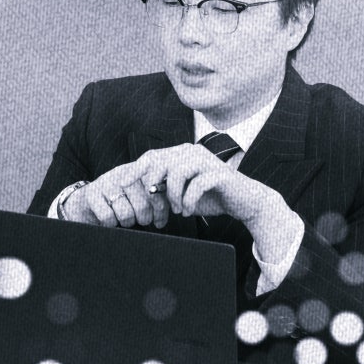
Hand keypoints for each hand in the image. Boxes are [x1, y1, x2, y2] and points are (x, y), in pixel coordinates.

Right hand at [63, 162, 169, 228]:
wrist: (86, 200)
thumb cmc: (120, 200)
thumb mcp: (139, 194)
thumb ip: (156, 198)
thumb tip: (172, 210)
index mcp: (137, 171)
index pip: (155, 189)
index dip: (160, 208)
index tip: (160, 221)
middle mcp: (122, 174)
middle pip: (142, 204)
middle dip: (145, 218)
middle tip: (143, 221)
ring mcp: (106, 183)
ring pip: (126, 213)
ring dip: (128, 222)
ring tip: (127, 220)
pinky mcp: (92, 194)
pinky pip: (108, 217)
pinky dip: (112, 224)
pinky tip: (112, 220)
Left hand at [131, 144, 275, 223]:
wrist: (243, 202)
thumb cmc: (211, 197)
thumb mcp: (181, 194)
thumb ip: (163, 190)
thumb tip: (141, 195)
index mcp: (181, 153)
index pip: (152, 156)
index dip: (135, 170)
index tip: (121, 185)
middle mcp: (192, 151)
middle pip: (161, 162)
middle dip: (154, 186)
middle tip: (156, 207)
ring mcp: (206, 160)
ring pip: (177, 172)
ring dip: (174, 196)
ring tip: (178, 210)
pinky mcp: (219, 173)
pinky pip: (197, 184)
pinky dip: (189, 201)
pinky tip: (190, 211)